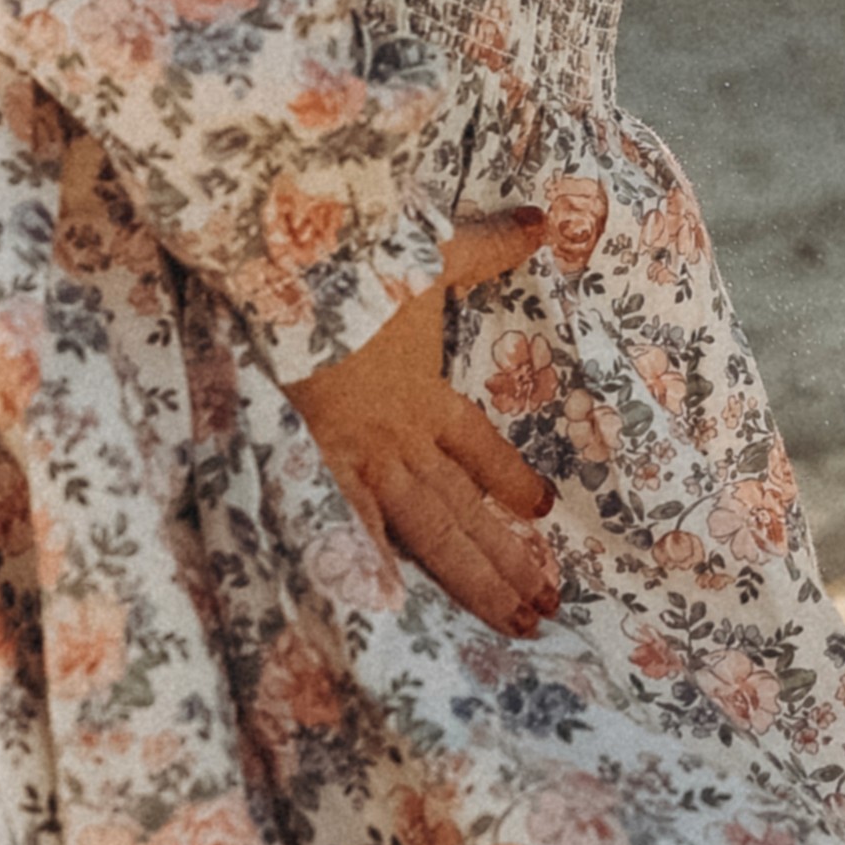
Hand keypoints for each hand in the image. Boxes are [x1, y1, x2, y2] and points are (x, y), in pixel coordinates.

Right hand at [283, 212, 558, 631]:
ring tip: (515, 622)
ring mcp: (362, 461)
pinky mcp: (318, 469)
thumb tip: (544, 221)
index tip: (544, 510)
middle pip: (464, 513)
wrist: (296, 283)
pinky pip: (350, 534)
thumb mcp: (433, 258)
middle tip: (548, 609)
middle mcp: (401, 440)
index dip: (510, 480)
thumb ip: (488, 249)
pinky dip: (372, 574)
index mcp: (424, 395)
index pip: (478, 449)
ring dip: (475, 581)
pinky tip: (397, 616)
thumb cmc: (358, 271)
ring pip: (430, 535)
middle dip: (508, 562)